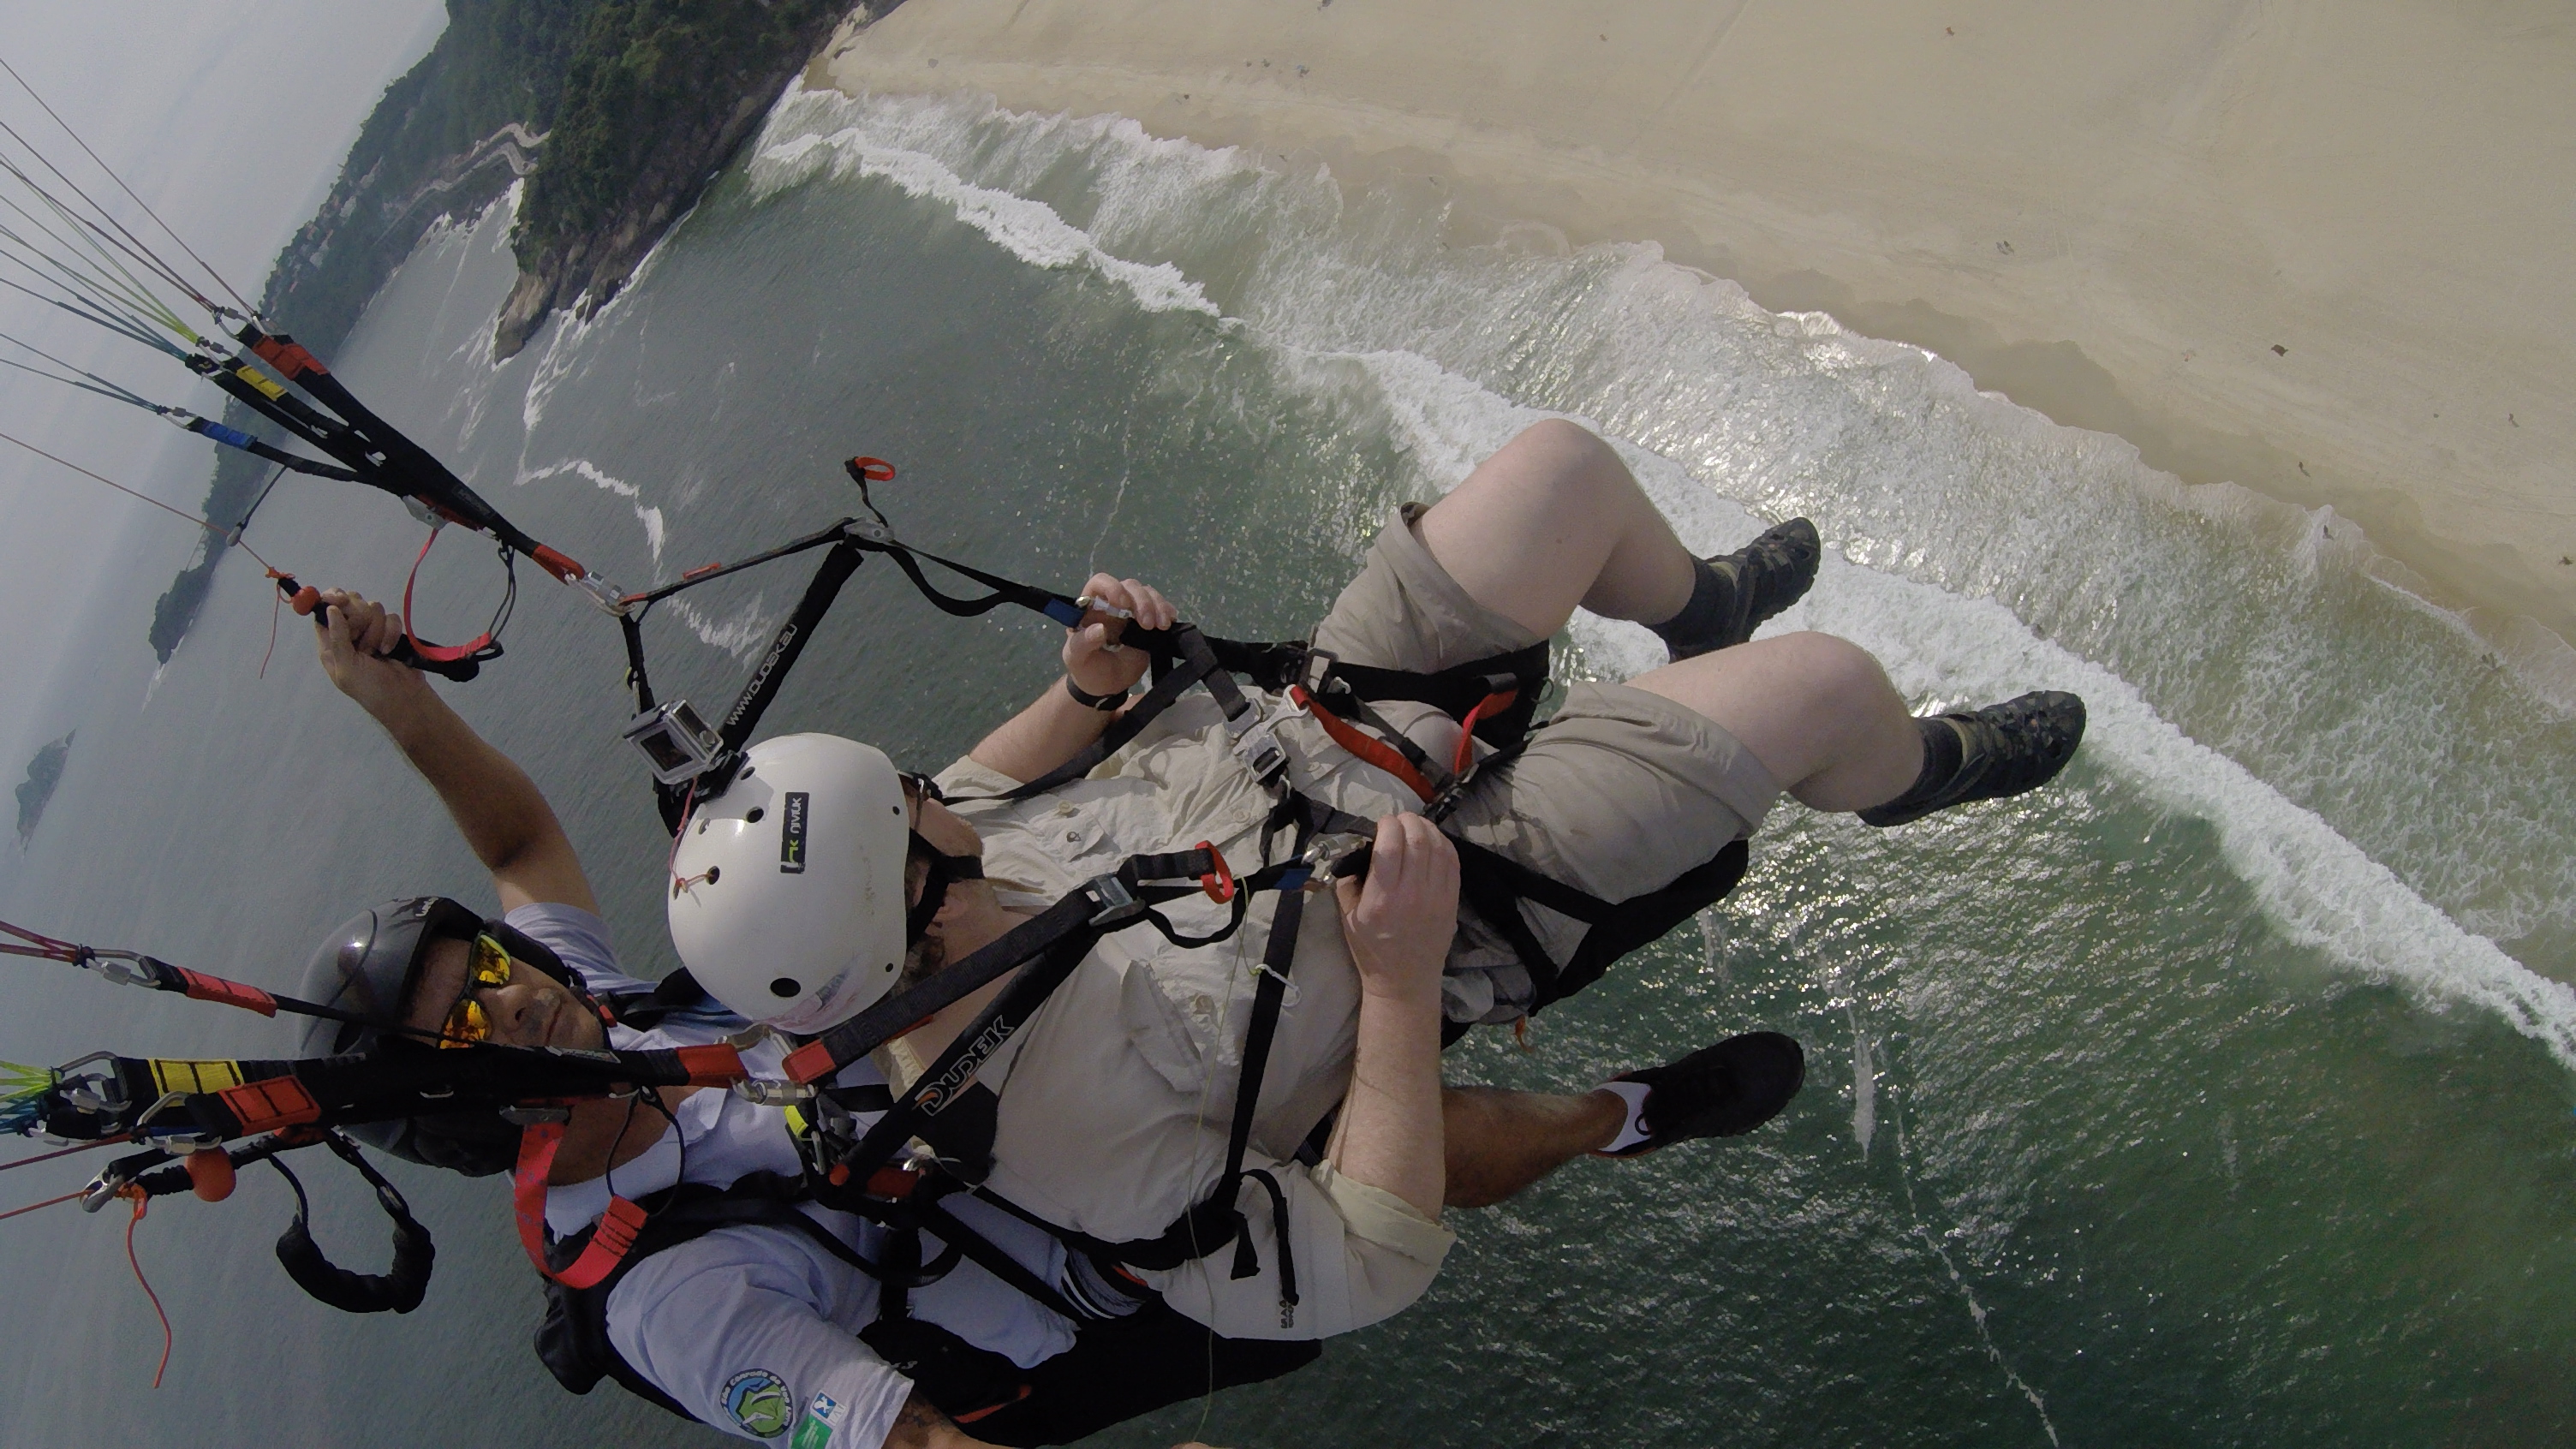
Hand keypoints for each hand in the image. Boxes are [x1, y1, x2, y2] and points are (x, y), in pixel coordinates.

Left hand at [312, 588, 430, 716]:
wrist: (404, 698)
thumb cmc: (369, 688)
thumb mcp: (346, 667)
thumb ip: (337, 638)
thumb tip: (330, 608)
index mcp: (330, 642)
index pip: (325, 609)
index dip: (331, 599)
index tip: (342, 600)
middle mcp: (348, 633)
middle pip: (350, 602)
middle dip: (358, 617)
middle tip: (360, 637)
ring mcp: (371, 631)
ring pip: (373, 607)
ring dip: (377, 630)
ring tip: (376, 651)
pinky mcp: (391, 631)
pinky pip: (392, 617)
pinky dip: (392, 633)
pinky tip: (390, 650)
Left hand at [1062, 573, 1174, 697]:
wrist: (1106, 686)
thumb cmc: (1086, 668)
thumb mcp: (1076, 658)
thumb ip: (1082, 643)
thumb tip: (1100, 629)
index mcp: (1091, 607)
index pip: (1100, 582)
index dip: (1112, 587)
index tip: (1122, 604)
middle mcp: (1112, 603)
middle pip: (1130, 586)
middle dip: (1142, 601)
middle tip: (1147, 625)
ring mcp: (1132, 611)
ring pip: (1147, 593)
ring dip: (1157, 605)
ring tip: (1162, 626)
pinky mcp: (1148, 621)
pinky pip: (1160, 606)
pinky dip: (1167, 611)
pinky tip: (1170, 622)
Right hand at [1333, 813, 1456, 1003]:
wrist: (1405, 980)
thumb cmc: (1372, 949)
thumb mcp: (1348, 917)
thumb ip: (1348, 881)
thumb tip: (1357, 850)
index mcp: (1381, 899)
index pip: (1390, 845)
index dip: (1387, 825)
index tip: (1381, 823)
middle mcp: (1411, 894)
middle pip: (1417, 840)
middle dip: (1408, 821)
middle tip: (1399, 820)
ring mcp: (1436, 897)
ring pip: (1438, 846)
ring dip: (1426, 828)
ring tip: (1416, 826)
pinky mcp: (1452, 900)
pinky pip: (1453, 861)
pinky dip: (1443, 843)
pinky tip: (1433, 840)